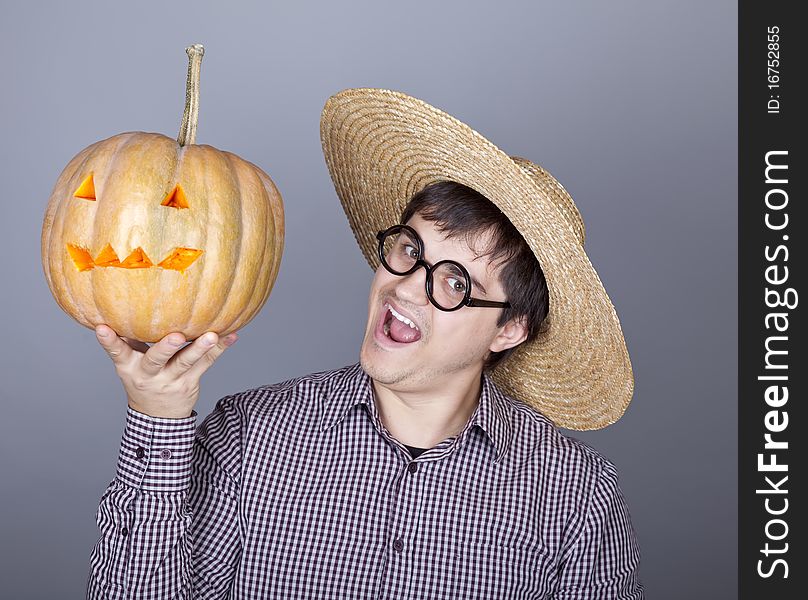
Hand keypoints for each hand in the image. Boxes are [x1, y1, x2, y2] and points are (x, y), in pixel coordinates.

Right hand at [95, 324, 237, 417]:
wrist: (157, 418)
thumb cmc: (143, 379)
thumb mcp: (130, 363)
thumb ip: (129, 338)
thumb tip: (127, 305)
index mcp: (129, 367)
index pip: (117, 352)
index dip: (109, 341)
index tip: (103, 327)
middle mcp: (149, 374)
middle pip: (157, 360)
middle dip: (166, 348)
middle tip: (176, 336)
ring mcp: (171, 380)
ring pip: (186, 362)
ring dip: (200, 347)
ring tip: (213, 335)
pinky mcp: (190, 382)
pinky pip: (207, 364)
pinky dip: (220, 349)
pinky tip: (231, 336)